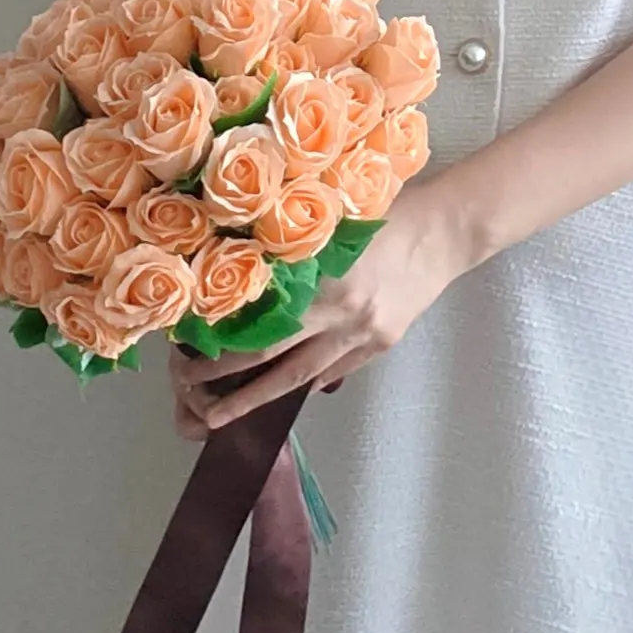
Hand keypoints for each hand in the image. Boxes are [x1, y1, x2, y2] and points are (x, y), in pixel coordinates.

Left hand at [170, 187, 476, 435]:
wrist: (445, 232)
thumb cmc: (386, 216)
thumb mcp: (332, 224)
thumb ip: (294, 256)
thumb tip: (247, 286)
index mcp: (325, 281)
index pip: (260, 319)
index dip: (222, 338)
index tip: (188, 347)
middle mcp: (341, 315)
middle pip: (272, 358)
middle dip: (227, 380)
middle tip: (188, 391)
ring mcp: (362, 336)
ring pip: (299, 377)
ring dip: (257, 399)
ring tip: (220, 417)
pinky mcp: (379, 345)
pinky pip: (334, 370)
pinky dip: (304, 382)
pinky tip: (280, 393)